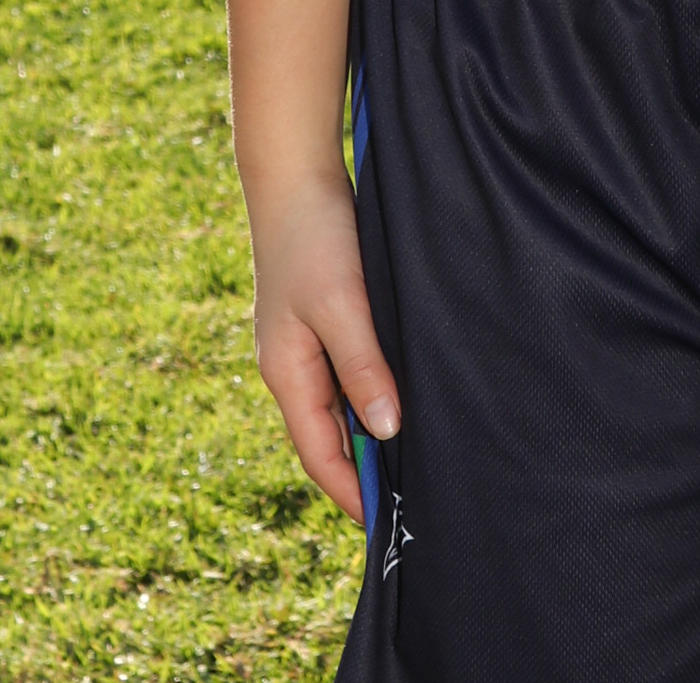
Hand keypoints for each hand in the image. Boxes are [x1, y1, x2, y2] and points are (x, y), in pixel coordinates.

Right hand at [248, 171, 398, 525]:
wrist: (295, 175)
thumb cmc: (315, 238)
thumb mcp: (342, 305)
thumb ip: (362, 367)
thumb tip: (386, 431)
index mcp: (286, 373)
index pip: (318, 454)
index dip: (350, 491)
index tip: (386, 523)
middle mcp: (292, 366)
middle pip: (327, 436)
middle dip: (362, 470)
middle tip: (410, 497)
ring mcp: (304, 344)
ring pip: (339, 406)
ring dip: (369, 432)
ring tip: (412, 457)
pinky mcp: (322, 319)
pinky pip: (345, 374)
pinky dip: (369, 395)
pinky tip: (401, 395)